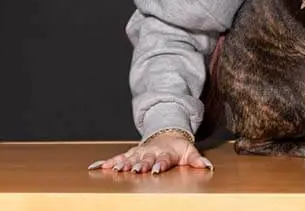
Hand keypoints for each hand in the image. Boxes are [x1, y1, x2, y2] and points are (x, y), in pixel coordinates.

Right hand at [87, 130, 212, 173]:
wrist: (167, 133)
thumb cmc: (178, 148)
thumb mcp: (190, 152)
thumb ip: (197, 160)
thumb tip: (208, 166)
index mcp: (165, 152)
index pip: (162, 159)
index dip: (159, 164)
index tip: (155, 170)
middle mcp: (150, 152)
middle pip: (144, 159)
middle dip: (139, 164)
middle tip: (134, 170)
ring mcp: (139, 152)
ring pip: (128, 158)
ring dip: (121, 164)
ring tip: (112, 169)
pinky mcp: (130, 153)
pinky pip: (117, 157)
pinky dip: (107, 162)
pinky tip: (96, 167)